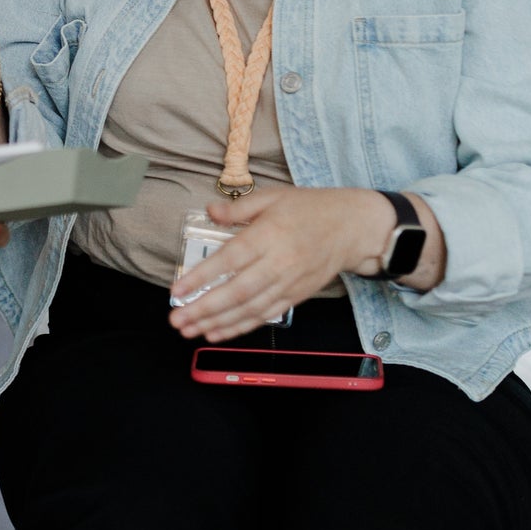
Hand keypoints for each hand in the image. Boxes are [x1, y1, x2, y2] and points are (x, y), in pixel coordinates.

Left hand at [165, 186, 395, 341]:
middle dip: (204, 309)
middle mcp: (278, 263)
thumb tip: (210, 211)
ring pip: (249, 309)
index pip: (229, 260)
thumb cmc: (311, 209)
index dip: (202, 277)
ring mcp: (288, 283)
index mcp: (269, 235)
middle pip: (236, 292)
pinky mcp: (296, 296)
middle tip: (177, 320)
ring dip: (217, 323)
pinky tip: (218, 332)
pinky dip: (241, 327)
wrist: (353, 227)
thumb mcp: (273, 197)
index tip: (178, 290)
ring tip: (190, 330)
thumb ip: (238, 208)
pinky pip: (265, 316)